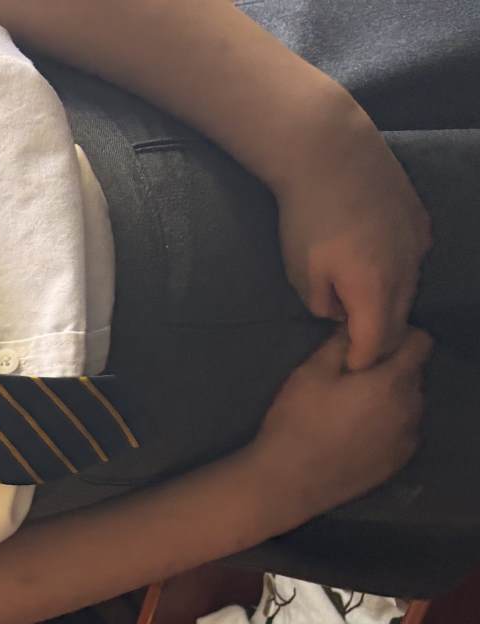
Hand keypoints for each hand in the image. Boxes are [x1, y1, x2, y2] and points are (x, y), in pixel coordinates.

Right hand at [245, 327, 431, 530]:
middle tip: (356, 381)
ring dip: (391, 400)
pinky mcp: (398, 461)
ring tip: (355, 412)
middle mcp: (411, 407)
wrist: (287, 482)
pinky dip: (388, 427)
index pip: (421, 342)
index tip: (371, 348)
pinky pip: (402, 432)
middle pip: (414, 374)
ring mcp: (407, 437)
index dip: (398, 338)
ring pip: (410, 405)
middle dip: (392, 370)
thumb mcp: (310, 373)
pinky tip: (357, 436)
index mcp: (393, 380)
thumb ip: (340, 344)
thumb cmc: (297, 422)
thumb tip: (357, 329)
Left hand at [274, 118, 430, 371]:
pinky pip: (414, 261)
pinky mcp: (419, 221)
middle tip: (357, 350)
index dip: (362, 360)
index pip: (377, 342)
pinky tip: (377, 273)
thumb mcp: (302, 274)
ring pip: (409, 290)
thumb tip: (339, 314)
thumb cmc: (307, 218)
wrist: (331, 154)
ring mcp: (418, 243)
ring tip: (365, 314)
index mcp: (375, 289)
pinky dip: (398, 276)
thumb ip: (324, 305)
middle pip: (398, 320)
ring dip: (389, 307)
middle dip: (379, 340)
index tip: (349, 369)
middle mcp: (406, 269)